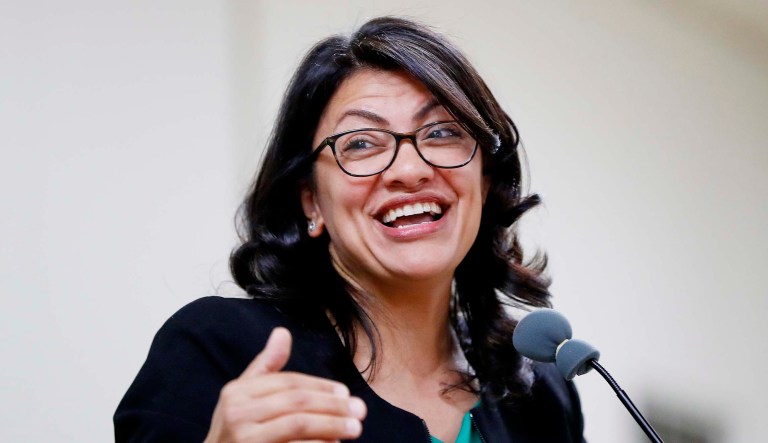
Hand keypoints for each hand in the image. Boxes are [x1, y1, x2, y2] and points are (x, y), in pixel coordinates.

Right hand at [205, 327, 365, 442]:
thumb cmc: (235, 432)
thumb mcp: (242, 397)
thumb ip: (265, 367)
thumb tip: (282, 332)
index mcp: (237, 391)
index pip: (288, 382)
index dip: (320, 386)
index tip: (346, 392)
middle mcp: (236, 413)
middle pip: (296, 402)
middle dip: (332, 405)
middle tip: (360, 410)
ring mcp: (243, 438)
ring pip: (298, 424)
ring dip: (331, 426)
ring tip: (354, 428)